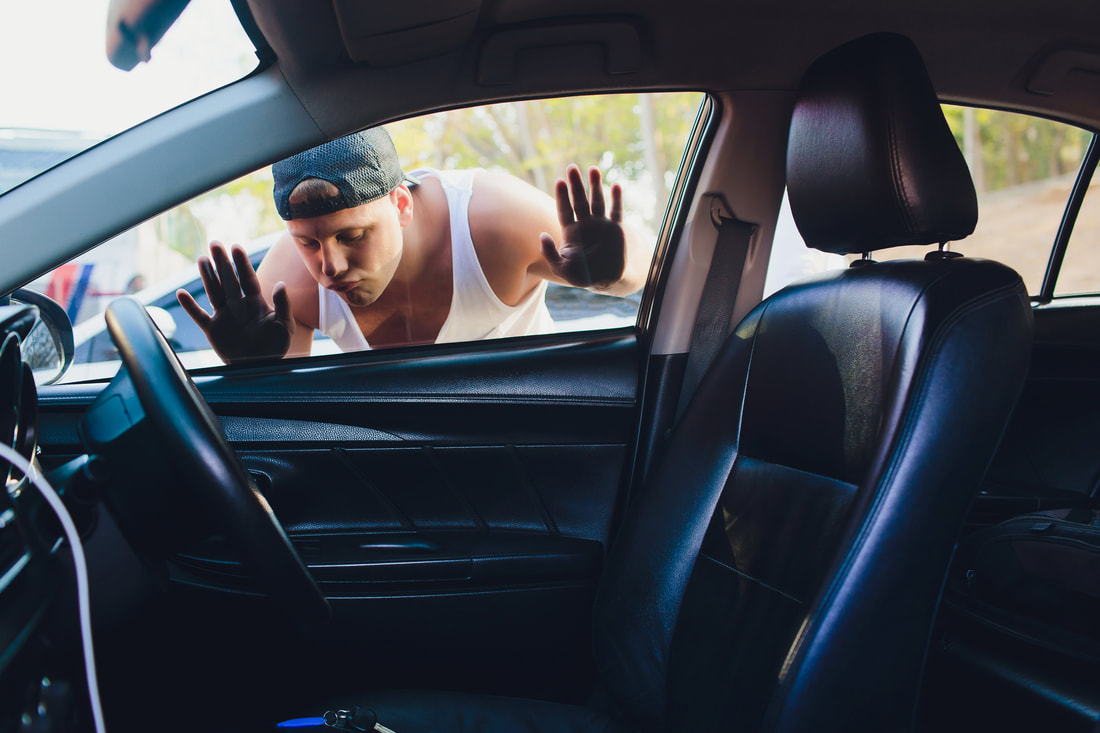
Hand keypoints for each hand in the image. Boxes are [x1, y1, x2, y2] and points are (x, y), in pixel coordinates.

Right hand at [176, 241, 294, 362]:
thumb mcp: (285, 326)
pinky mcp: (213, 330)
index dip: (241, 263)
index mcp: (256, 303)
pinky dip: (189, 306)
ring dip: (208, 276)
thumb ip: (282, 305)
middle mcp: (238, 306)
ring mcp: (224, 316)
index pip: (247, 279)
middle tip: (215, 243)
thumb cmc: (276, 347)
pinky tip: (181, 294)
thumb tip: (281, 284)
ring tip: (202, 259)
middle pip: (228, 280)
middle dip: (222, 262)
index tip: (236, 247)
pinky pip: (199, 316)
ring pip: (214, 291)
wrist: (261, 368)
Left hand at [540, 165, 625, 289]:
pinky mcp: (616, 228)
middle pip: (579, 201)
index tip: (560, 182)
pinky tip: (616, 185)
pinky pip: (617, 211)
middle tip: (572, 168)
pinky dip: (616, 198)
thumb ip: (550, 254)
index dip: (562, 197)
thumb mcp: (563, 269)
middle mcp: (585, 225)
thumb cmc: (584, 276)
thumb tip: (542, 235)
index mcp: (571, 232)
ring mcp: (601, 225)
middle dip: (576, 185)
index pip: (565, 211)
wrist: (610, 281)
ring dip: (595, 185)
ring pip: (597, 201)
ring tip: (593, 169)